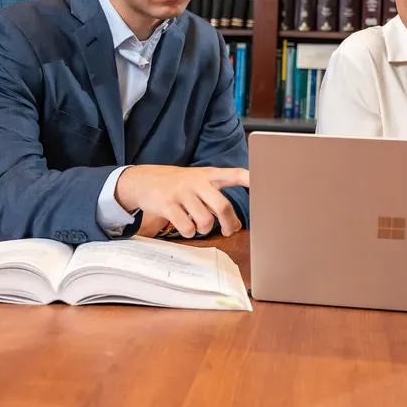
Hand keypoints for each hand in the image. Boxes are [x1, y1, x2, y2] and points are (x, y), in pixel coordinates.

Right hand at [115, 165, 248, 237]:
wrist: (142, 180)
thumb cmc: (177, 185)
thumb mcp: (198, 182)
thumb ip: (217, 199)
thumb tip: (236, 224)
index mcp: (208, 175)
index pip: (234, 174)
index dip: (250, 179)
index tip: (265, 184)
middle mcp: (197, 182)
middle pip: (222, 206)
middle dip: (229, 224)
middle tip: (229, 231)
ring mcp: (182, 193)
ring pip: (205, 221)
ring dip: (204, 229)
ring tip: (199, 226)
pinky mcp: (168, 204)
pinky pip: (186, 227)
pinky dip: (189, 233)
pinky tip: (185, 228)